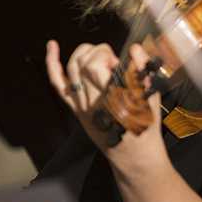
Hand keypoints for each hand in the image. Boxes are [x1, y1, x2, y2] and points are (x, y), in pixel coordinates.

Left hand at [45, 40, 168, 172]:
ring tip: (97, 56)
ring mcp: (80, 104)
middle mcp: (91, 99)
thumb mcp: (150, 96)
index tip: (117, 61)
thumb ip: (142, 70)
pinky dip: (52, 64)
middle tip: (111, 61)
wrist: (133, 153)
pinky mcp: (75, 108)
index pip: (94, 64)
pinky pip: (58, 84)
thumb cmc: (144, 126)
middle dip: (97, 52)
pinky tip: (52, 47)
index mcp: (110, 95)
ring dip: (83, 54)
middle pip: (81, 62)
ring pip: (70, 68)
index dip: (105, 54)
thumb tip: (136, 49)